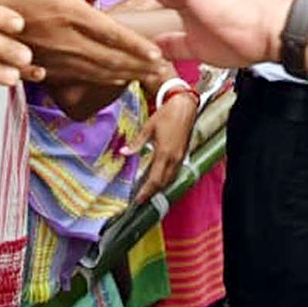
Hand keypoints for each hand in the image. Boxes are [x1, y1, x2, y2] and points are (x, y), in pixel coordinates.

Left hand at [125, 87, 195, 203]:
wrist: (184, 106)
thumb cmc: (165, 115)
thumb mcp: (148, 128)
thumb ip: (136, 143)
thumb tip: (123, 152)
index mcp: (164, 153)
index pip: (154, 179)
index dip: (146, 191)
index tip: (138, 200)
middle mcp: (174, 158)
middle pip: (163, 183)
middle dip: (152, 192)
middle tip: (140, 198)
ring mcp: (180, 157)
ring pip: (170, 178)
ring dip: (160, 186)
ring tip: (148, 190)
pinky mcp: (183, 154)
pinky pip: (175, 172)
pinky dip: (167, 178)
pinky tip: (159, 177)